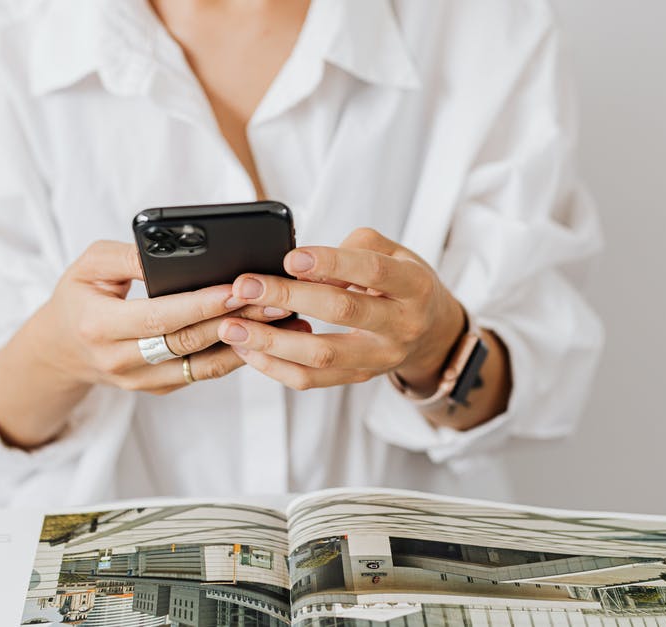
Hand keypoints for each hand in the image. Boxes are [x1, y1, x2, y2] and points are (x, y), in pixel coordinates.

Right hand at [24, 240, 287, 393]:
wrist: (62, 349)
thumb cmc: (79, 296)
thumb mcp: (89, 265)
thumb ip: (128, 256)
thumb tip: (169, 252)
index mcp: (99, 326)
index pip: (159, 317)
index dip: (200, 304)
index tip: (236, 287)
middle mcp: (120, 361)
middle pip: (188, 342)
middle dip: (234, 320)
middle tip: (275, 298)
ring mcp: (141, 381)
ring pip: (202, 364)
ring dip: (245, 342)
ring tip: (281, 319)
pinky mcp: (160, 388)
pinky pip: (202, 373)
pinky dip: (233, 355)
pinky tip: (262, 335)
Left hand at [216, 228, 465, 391]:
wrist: (432, 332)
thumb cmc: (404, 283)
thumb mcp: (395, 253)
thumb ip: (354, 248)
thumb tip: (303, 265)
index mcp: (413, 286)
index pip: (372, 271)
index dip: (331, 262)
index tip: (289, 257)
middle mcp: (401, 326)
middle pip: (342, 311)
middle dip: (288, 296)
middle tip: (246, 286)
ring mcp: (379, 358)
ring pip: (322, 355)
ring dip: (271, 342)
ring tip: (232, 327)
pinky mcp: (357, 378)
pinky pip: (312, 380)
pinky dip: (275, 366)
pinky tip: (248, 350)